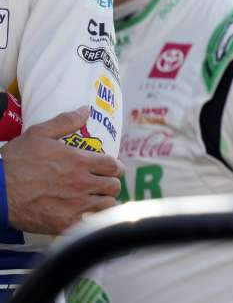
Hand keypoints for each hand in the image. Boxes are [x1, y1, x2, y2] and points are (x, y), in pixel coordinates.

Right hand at [1, 107, 124, 234]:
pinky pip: (92, 221)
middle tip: (103, 184)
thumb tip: (85, 110)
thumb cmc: (15, 162)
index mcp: (79, 161)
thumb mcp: (38, 134)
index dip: (116, 167)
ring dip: (104, 201)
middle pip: (114, 186)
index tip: (112, 169)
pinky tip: (85, 214)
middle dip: (111, 183)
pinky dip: (92, 218)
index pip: (114, 166)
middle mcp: (82, 183)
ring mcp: (75, 205)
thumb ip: (65, 121)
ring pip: (107, 205)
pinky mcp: (65, 223)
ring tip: (96, 199)